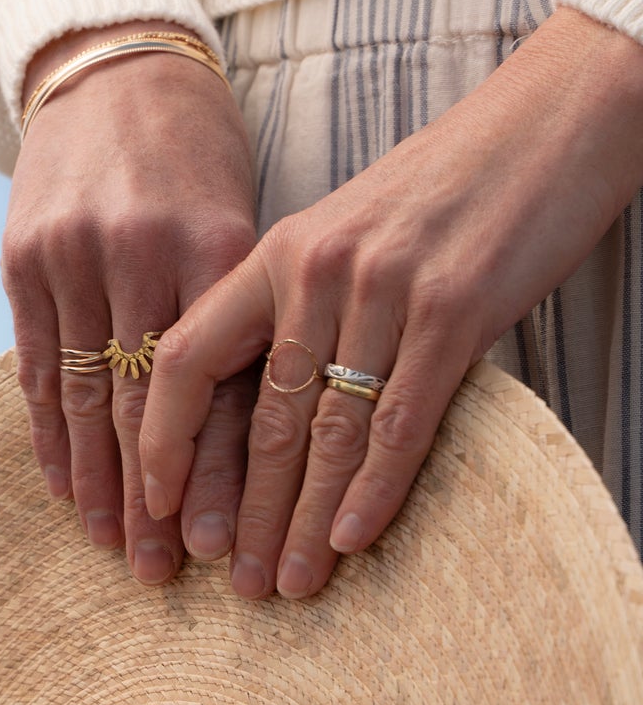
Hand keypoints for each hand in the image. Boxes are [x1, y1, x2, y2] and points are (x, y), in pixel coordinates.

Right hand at [3, 20, 257, 583]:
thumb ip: (244, 314)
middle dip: (156, 499)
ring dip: (97, 483)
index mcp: (213, 243)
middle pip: (146, 405)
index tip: (222, 542)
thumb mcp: (240, 215)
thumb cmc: (197, 149)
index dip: (215, 473)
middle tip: (166, 573)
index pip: (215, 385)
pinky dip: (50, 434)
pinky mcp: (20, 258)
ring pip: (85, 397)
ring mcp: (70, 255)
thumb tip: (267, 439)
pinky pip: (37, 366)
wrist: (109, 63)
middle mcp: (137, 251)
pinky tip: (64, 488)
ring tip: (113, 548)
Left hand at [139, 6, 642, 598]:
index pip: (188, 358)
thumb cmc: (444, 189)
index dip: (165, 439)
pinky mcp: (456, 311)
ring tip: (286, 582)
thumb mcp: (345, 234)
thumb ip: (297, 307)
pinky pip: (402, 419)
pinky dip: (373, 488)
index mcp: (276, 252)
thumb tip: (262, 406)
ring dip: (304, 519)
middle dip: (243, 510)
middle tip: (229, 580)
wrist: (548, 122)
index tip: (156, 504)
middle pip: (262, 415)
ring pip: (327, 430)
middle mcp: (317, 271)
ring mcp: (385, 291)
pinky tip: (352, 541)